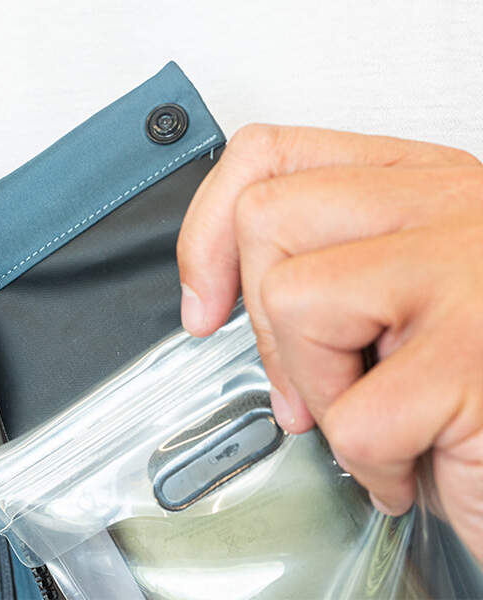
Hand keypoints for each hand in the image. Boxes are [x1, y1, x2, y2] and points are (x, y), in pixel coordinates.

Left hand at [177, 124, 482, 561]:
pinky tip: (415, 465)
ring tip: (377, 419)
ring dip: (317, 389)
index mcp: (421, 184)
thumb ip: (331, 265)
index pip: (269, 154)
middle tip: (311, 380)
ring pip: (291, 297)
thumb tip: (222, 297)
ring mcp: (465, 269)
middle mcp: (450, 205)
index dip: (208, 227)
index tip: (205, 300)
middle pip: (264, 216)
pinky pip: (354, 416)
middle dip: (261, 324)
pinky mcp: (476, 354)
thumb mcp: (409, 293)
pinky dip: (372, 465)